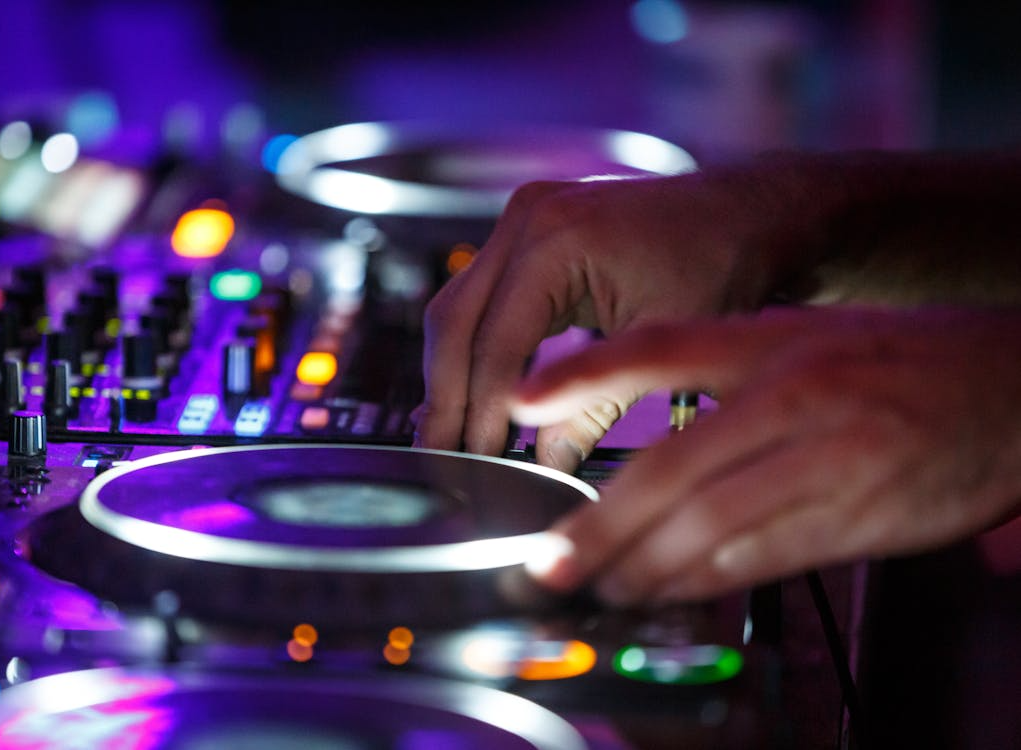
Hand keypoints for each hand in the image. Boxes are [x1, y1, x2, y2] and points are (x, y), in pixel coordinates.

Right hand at [416, 170, 822, 464]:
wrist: (748, 213)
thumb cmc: (721, 261)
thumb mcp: (657, 343)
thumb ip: (594, 407)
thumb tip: (547, 464)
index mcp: (557, 239)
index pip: (496, 343)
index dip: (482, 412)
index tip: (480, 461)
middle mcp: (528, 218)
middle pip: (454, 321)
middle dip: (445, 396)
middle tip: (441, 456)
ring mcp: (523, 218)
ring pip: (456, 307)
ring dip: (451, 373)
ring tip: (451, 433)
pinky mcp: (529, 232)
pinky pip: (480, 295)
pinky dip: (474, 347)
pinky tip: (476, 391)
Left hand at [515, 306, 1020, 602]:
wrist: (1008, 382)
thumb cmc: (894, 361)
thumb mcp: (796, 337)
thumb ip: (706, 365)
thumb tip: (618, 403)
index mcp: (771, 342)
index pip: (659, 347)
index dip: (582, 376)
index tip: (518, 402)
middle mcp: (793, 392)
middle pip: (672, 467)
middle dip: (600, 525)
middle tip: (551, 560)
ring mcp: (831, 454)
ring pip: (713, 522)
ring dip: (645, 565)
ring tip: (601, 587)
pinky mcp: (865, 511)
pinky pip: (768, 556)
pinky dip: (708, 580)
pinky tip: (674, 592)